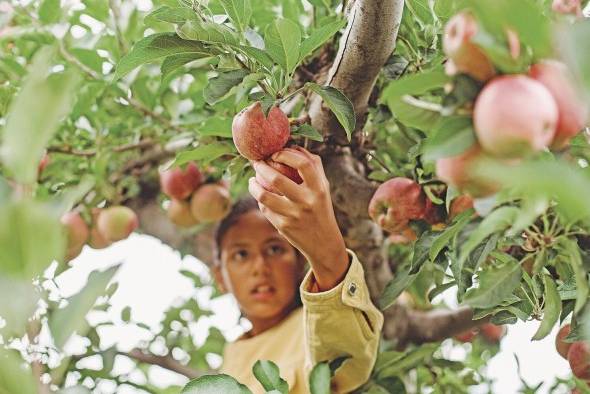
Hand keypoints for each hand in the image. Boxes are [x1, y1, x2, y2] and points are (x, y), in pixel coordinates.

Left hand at [248, 146, 348, 290]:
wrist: (324, 242)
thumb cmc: (320, 207)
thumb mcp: (323, 187)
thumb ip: (313, 165)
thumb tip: (293, 145)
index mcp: (319, 188)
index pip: (303, 164)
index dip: (286, 154)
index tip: (275, 153)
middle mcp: (307, 201)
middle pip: (277, 179)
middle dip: (261, 167)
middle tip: (257, 162)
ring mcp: (294, 215)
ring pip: (264, 196)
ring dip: (253, 185)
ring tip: (252, 179)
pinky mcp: (283, 227)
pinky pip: (265, 208)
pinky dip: (259, 199)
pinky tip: (259, 194)